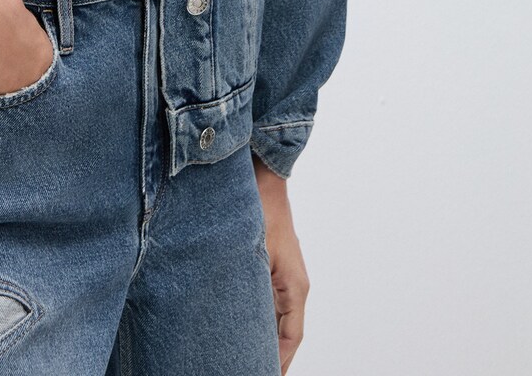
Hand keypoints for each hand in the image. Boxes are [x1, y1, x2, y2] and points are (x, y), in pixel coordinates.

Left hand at [253, 153, 310, 373]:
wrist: (262, 176)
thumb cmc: (258, 210)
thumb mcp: (252, 256)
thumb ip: (249, 294)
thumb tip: (239, 325)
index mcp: (295, 288)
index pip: (291, 340)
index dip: (278, 363)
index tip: (263, 375)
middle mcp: (293, 285)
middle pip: (284, 333)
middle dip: (269, 355)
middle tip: (246, 367)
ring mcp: (283, 275)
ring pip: (275, 318)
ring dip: (261, 336)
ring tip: (240, 355)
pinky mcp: (271, 266)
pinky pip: (266, 301)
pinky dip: (256, 318)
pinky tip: (237, 324)